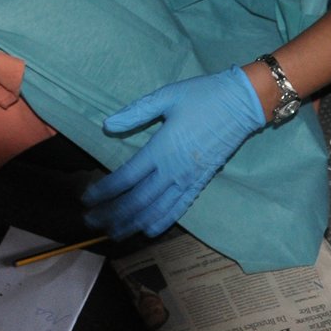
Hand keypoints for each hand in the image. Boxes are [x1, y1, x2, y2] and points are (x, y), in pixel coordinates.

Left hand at [82, 67, 265, 239]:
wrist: (243, 104)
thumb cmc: (203, 96)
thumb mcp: (166, 96)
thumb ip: (136, 112)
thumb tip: (108, 125)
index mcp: (161, 148)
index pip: (126, 177)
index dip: (105, 190)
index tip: (87, 198)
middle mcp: (173, 170)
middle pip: (138, 200)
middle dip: (113, 213)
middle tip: (92, 222)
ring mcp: (189, 179)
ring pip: (157, 209)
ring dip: (133, 222)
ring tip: (114, 233)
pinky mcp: (201, 182)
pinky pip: (179, 207)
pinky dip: (162, 220)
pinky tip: (149, 229)